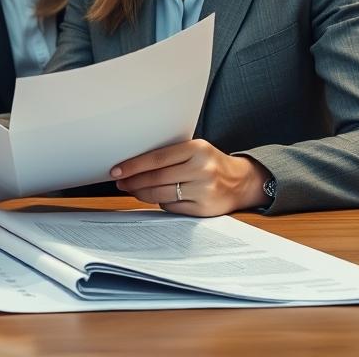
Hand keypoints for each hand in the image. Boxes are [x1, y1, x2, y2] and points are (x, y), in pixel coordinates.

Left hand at [111, 139, 271, 216]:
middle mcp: (202, 169)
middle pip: (156, 178)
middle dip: (133, 181)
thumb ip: (170, 155)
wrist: (241, 182)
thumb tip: (132, 164)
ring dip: (142, 193)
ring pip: (161, 194)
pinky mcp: (204, 209)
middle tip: (120, 182)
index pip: (156, 158)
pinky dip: (161, 202)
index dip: (133, 165)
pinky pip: (172, 207)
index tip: (117, 170)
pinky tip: (157, 197)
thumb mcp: (194, 150)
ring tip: (133, 189)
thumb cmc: (210, 163)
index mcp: (197, 149)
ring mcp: (204, 190)